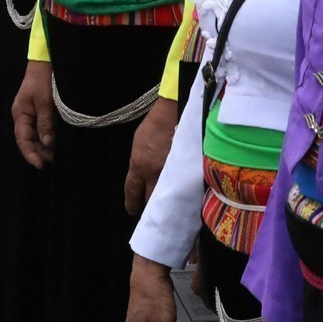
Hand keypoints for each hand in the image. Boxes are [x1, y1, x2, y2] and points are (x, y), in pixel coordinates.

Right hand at [13, 61, 55, 168]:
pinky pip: (40, 129)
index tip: (40, 164)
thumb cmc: (43, 80)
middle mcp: (23, 116)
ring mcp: (31, 115)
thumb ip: (45, 123)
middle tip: (51, 161)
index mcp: (20, 113)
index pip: (22, 139)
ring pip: (34, 136)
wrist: (45, 63)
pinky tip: (54, 144)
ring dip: (43, 146)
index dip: (30, 153)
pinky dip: (46, 138)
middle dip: (38, 151)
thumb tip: (46, 143)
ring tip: (54, 155)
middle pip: (28, 140)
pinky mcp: (39, 112)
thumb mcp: (45, 101)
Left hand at [125, 97, 179, 213]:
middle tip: (155, 211)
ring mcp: (174, 173)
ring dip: (170, 202)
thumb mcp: (139, 143)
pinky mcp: (190, 171)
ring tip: (172, 208)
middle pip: (152, 200)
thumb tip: (142, 178)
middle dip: (153, 207)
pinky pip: (186, 190)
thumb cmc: (156, 123)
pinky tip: (188, 199)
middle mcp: (155, 174)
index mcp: (139, 166)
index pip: (132, 192)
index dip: (132, 204)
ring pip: (170, 198)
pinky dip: (186, 195)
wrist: (177, 109)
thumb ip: (139, 164)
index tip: (133, 210)